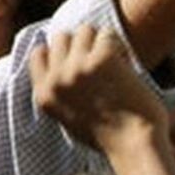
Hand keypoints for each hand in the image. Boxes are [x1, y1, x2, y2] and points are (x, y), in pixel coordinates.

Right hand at [30, 25, 168, 154]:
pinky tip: (128, 65)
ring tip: (117, 65)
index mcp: (44, 96)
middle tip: (103, 64)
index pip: (39, 54)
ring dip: (102, 42)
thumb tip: (63, 67)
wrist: (135, 145)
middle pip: (61, 37)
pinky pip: (108, 34)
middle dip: (83, 44)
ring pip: (85, 30)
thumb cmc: (112, 137)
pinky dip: (120, 46)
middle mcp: (56, 80)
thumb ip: (63, 95)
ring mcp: (77, 67)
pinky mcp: (101, 59)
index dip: (62, 53)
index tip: (82, 63)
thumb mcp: (72, 119)